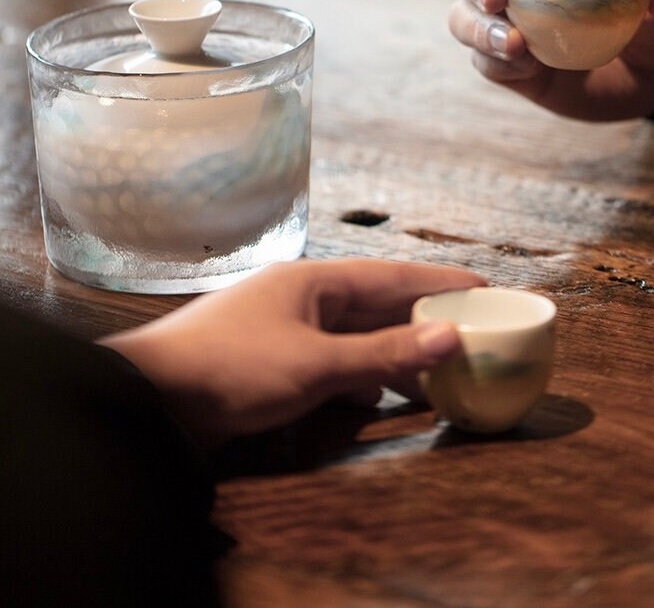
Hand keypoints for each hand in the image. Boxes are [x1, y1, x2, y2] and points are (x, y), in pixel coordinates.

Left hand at [99, 259, 486, 446]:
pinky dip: (363, 376)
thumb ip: (384, 354)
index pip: (392, 277)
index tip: (482, 285)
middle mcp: (305, 299)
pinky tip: (382, 393)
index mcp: (315, 281)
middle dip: (423, 321)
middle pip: (378, 306)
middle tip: (472, 331)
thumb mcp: (316, 363)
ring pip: (357, 337)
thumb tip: (452, 338)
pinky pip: (334, 363)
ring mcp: (289, 331)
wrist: (149, 399)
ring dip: (396, 353)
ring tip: (440, 367)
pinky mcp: (276, 364)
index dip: (439, 282)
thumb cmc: (234, 368)